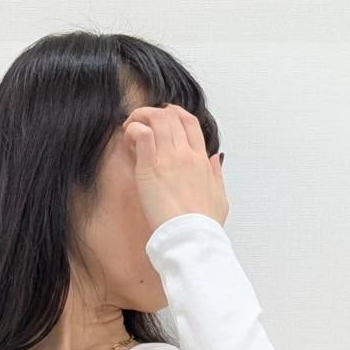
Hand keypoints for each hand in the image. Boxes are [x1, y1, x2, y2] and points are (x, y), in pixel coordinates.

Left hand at [121, 104, 227, 234]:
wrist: (192, 236)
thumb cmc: (204, 224)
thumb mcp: (220, 196)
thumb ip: (217, 174)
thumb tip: (216, 158)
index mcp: (201, 159)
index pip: (190, 122)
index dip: (175, 114)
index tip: (164, 118)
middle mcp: (186, 153)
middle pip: (171, 116)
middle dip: (154, 113)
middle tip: (142, 122)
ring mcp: (168, 158)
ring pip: (156, 119)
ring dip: (141, 117)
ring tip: (131, 127)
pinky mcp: (150, 167)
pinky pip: (141, 134)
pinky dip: (133, 129)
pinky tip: (129, 138)